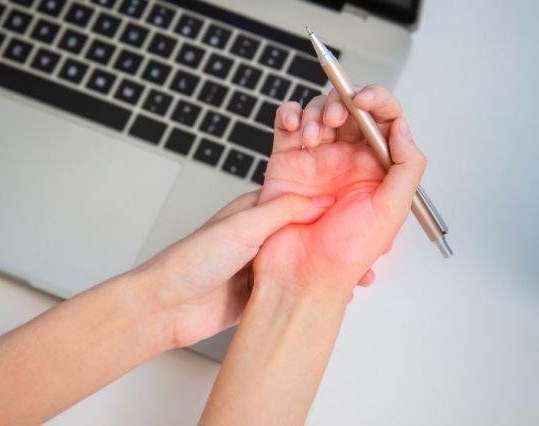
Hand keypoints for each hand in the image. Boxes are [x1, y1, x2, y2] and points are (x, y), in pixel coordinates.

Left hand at [137, 190, 374, 347]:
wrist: (167, 307)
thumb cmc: (191, 260)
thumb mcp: (243, 227)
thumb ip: (284, 211)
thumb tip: (322, 199)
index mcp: (256, 208)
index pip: (305, 197)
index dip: (333, 203)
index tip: (362, 208)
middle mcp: (263, 233)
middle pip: (312, 231)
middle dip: (339, 237)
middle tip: (371, 246)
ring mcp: (264, 262)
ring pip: (308, 260)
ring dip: (333, 265)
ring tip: (361, 271)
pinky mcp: (263, 290)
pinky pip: (298, 286)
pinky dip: (318, 288)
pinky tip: (337, 291)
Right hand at [254, 85, 426, 296]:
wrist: (302, 275)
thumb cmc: (345, 254)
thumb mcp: (392, 211)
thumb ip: (406, 166)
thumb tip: (402, 127)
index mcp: (377, 169)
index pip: (385, 120)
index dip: (377, 100)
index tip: (364, 100)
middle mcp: (348, 161)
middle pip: (349, 109)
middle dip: (342, 102)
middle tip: (336, 117)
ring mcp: (316, 159)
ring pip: (318, 112)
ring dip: (314, 111)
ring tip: (311, 136)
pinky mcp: (286, 162)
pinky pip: (287, 125)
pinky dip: (288, 113)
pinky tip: (293, 127)